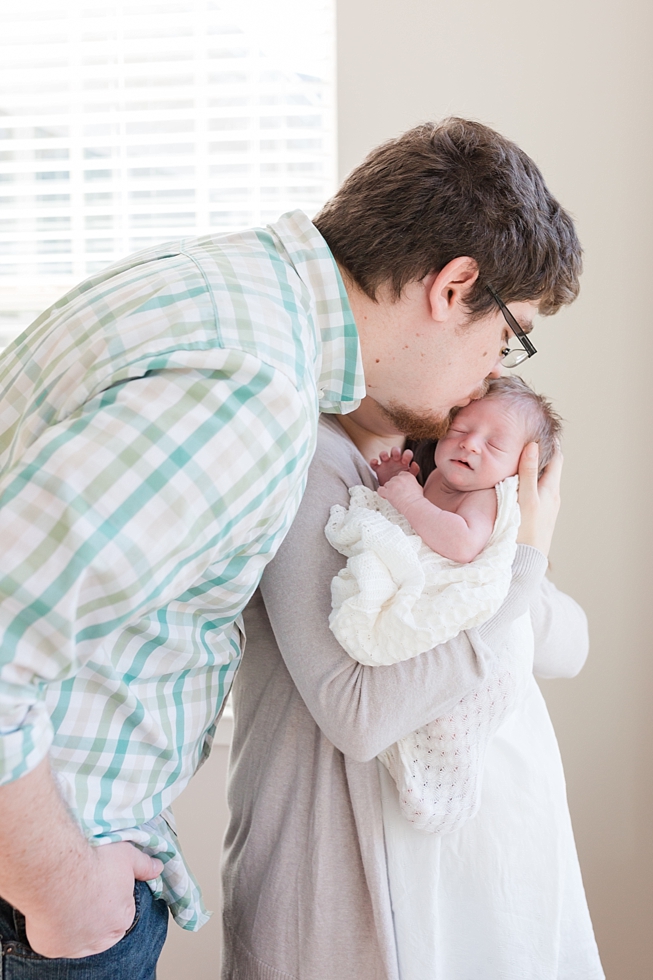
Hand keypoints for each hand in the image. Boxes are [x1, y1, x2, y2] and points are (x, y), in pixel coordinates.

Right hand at [24, 842, 162, 958]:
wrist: (59, 872)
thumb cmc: (94, 863)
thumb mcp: (128, 856)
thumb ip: (144, 866)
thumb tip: (158, 868)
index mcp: (123, 918)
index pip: (123, 913)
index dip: (113, 897)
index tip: (102, 882)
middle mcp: (100, 939)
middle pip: (101, 928)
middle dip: (96, 913)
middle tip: (85, 890)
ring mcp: (74, 946)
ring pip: (78, 938)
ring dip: (76, 923)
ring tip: (68, 898)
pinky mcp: (51, 948)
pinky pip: (54, 940)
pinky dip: (53, 929)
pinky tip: (52, 910)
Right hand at [370, 446, 419, 485]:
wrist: (394, 492)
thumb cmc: (403, 483)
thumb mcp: (410, 477)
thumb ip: (414, 470)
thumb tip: (414, 463)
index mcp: (404, 461)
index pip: (407, 453)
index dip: (406, 455)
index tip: (405, 461)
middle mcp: (395, 460)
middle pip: (395, 450)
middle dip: (395, 452)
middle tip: (396, 458)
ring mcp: (386, 464)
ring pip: (383, 454)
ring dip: (384, 454)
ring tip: (385, 459)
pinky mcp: (378, 469)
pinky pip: (373, 463)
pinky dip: (373, 461)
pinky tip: (375, 462)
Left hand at [377, 470, 423, 513]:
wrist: (414, 505)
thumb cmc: (417, 498)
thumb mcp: (418, 487)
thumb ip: (412, 483)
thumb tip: (412, 485)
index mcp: (407, 475)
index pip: (400, 475)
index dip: (399, 482)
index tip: (400, 487)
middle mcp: (399, 478)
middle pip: (392, 480)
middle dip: (394, 487)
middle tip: (397, 494)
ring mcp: (392, 484)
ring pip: (386, 485)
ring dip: (389, 490)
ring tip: (393, 497)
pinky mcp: (387, 491)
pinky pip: (380, 490)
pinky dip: (382, 494)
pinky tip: (385, 497)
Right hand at [516, 443, 562, 556]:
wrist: (526, 560)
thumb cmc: (525, 530)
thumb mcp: (526, 498)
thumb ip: (528, 473)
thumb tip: (533, 446)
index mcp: (551, 489)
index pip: (556, 458)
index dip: (550, 442)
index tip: (541, 429)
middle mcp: (551, 496)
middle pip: (550, 467)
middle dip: (542, 453)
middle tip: (530, 438)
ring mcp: (545, 507)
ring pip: (542, 480)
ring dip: (535, 467)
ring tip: (522, 456)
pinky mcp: (537, 515)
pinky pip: (535, 491)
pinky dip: (529, 481)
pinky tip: (517, 482)